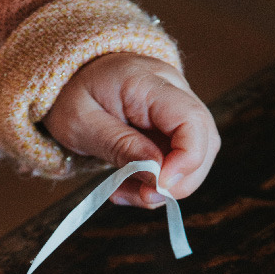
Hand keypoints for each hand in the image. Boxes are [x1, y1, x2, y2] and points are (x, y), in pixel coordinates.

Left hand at [43, 52, 219, 207]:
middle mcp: (173, 90)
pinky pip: (179, 159)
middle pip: (205, 140)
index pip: (191, 119)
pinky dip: (157, 181)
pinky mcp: (171, 126)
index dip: (187, 159)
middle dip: (181, 180)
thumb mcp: (81, 123)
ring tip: (125, 193)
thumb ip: (120, 146)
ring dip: (167, 185)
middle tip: (143, 197)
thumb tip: (158, 176)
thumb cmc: (71, 94)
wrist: (69, 76)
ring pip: (197, 154)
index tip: (160, 185)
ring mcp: (176, 108)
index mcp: (147, 82)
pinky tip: (129, 187)